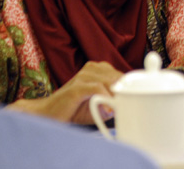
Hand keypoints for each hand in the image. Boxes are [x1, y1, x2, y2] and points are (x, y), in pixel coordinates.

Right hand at [6, 61, 123, 123]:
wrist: (48, 114)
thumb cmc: (75, 109)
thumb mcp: (99, 105)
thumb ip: (113, 103)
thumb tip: (127, 105)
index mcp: (99, 69)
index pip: (123, 75)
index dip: (131, 88)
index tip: (135, 100)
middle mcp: (92, 68)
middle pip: (119, 77)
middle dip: (125, 93)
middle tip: (128, 108)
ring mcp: (84, 76)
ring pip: (110, 81)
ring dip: (116, 97)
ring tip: (117, 110)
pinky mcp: (77, 87)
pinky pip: (97, 88)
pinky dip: (106, 99)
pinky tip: (108, 110)